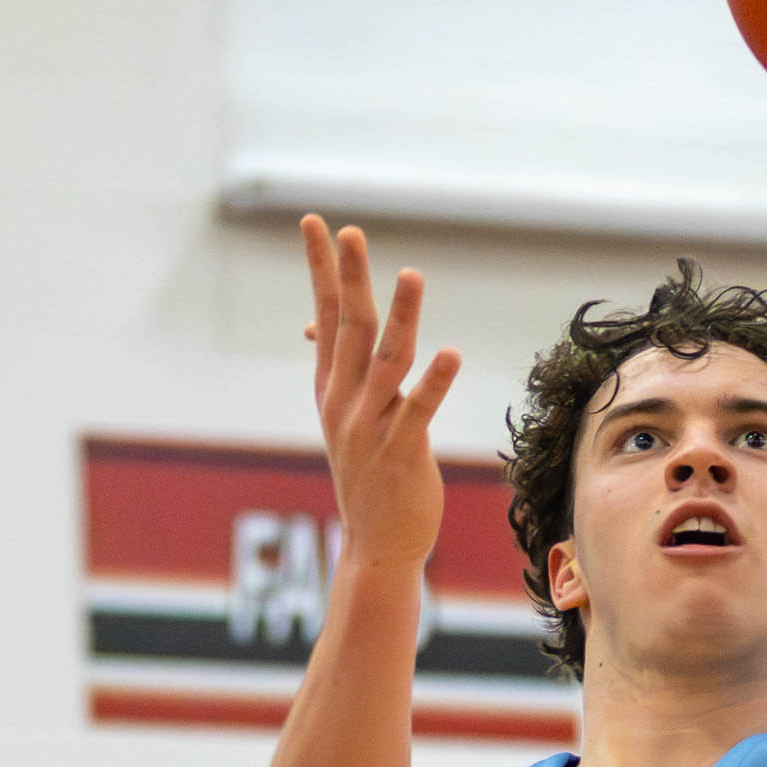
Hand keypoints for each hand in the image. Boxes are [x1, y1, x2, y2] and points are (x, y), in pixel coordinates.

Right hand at [301, 217, 463, 585]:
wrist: (376, 543)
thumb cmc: (369, 472)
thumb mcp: (344, 416)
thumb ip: (339, 367)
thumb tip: (315, 325)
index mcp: (332, 388)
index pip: (325, 316)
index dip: (321, 269)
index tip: (316, 223)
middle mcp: (344, 402)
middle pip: (349, 329)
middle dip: (349, 279)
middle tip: (351, 232)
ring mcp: (369, 428)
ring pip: (386, 362)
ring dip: (400, 318)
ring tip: (411, 274)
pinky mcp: (401, 454)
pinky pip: (418, 412)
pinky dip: (435, 383)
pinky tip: (451, 355)